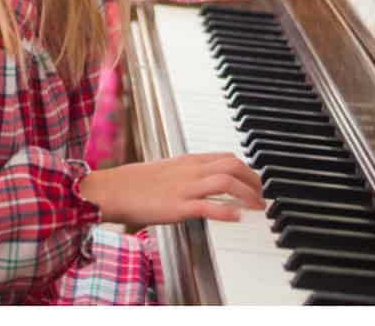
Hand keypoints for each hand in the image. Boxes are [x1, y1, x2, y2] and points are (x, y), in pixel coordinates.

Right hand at [81, 153, 264, 226]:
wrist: (111, 189)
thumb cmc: (133, 183)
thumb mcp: (164, 172)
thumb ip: (185, 175)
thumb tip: (203, 182)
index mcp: (186, 161)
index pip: (225, 157)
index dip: (247, 169)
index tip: (256, 182)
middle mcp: (188, 170)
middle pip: (232, 165)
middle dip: (254, 180)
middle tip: (263, 195)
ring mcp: (184, 187)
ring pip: (225, 181)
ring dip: (247, 194)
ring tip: (258, 207)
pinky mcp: (177, 206)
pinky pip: (207, 205)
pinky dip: (226, 210)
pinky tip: (237, 217)